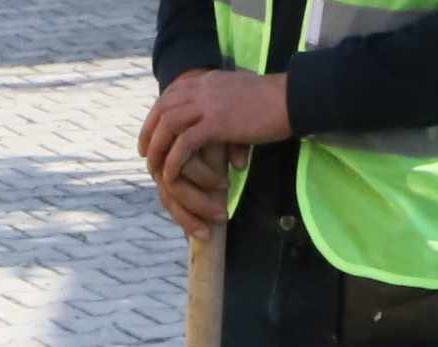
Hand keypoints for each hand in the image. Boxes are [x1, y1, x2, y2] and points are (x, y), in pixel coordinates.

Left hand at [138, 68, 286, 236]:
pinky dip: (174, 161)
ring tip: (155, 170)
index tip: (150, 136)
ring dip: (157, 150)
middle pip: (162, 109)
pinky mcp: (216, 122)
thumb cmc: (272, 104)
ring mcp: (208, 103)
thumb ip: (221, 109)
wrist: (292, 99)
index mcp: (206, 80)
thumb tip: (218, 135)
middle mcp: (202, 88)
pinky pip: (184, 144)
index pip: (169, 95)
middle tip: (145, 156)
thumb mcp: (238, 98)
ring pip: (168, 127)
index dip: (155, 117)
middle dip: (149, 134)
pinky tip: (171, 176)